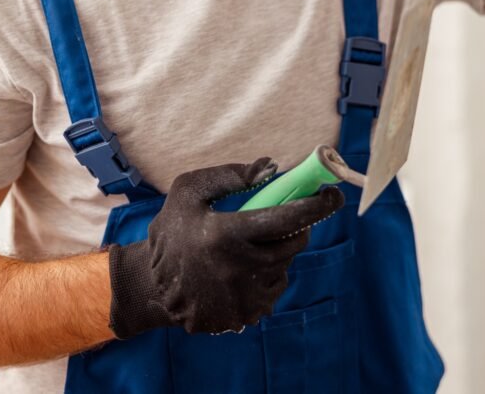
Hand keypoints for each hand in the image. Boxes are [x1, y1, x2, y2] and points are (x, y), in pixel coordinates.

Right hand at [108, 157, 344, 337]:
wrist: (152, 286)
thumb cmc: (174, 230)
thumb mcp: (189, 191)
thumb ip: (230, 175)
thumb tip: (270, 168)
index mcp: (226, 235)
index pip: (287, 218)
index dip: (316, 204)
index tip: (333, 193)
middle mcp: (239, 270)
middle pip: (293, 241)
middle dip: (296, 225)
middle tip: (284, 216)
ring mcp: (244, 297)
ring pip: (284, 264)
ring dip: (277, 249)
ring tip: (248, 245)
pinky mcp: (246, 315)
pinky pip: (274, 287)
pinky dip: (266, 274)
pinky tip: (240, 269)